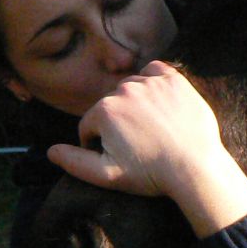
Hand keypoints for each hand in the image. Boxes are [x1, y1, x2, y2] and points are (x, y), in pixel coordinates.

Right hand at [47, 61, 246, 237]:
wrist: (196, 167)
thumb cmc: (151, 174)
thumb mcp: (107, 175)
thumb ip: (75, 162)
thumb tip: (50, 151)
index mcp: (104, 110)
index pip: (90, 125)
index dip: (100, 144)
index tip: (120, 157)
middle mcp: (124, 89)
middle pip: (110, 105)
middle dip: (117, 124)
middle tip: (138, 145)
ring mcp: (151, 82)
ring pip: (131, 89)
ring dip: (135, 105)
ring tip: (151, 130)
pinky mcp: (174, 79)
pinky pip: (154, 72)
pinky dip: (153, 83)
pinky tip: (159, 105)